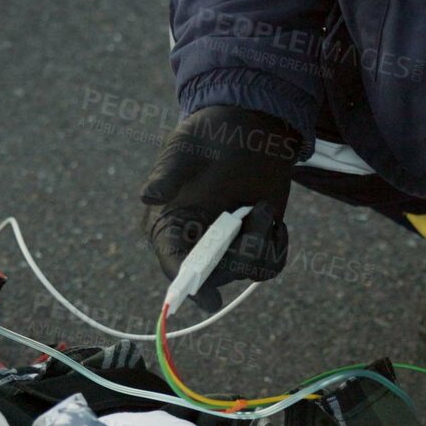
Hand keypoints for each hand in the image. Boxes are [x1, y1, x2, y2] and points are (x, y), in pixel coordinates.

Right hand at [139, 105, 300, 310]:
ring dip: (262, 242)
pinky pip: (268, 266)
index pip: (174, 262)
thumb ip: (167, 174)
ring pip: (245, 271)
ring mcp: (226, 248)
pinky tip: (274, 220)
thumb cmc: (208, 134)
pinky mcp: (253, 245)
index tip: (208, 299)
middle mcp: (194, 244)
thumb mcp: (184, 148)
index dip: (188, 284)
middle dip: (241, 253)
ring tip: (263, 206)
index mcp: (168, 225)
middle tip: (259, 212)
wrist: (249, 125)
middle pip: (215, 275)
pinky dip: (277, 246)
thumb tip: (148, 196)